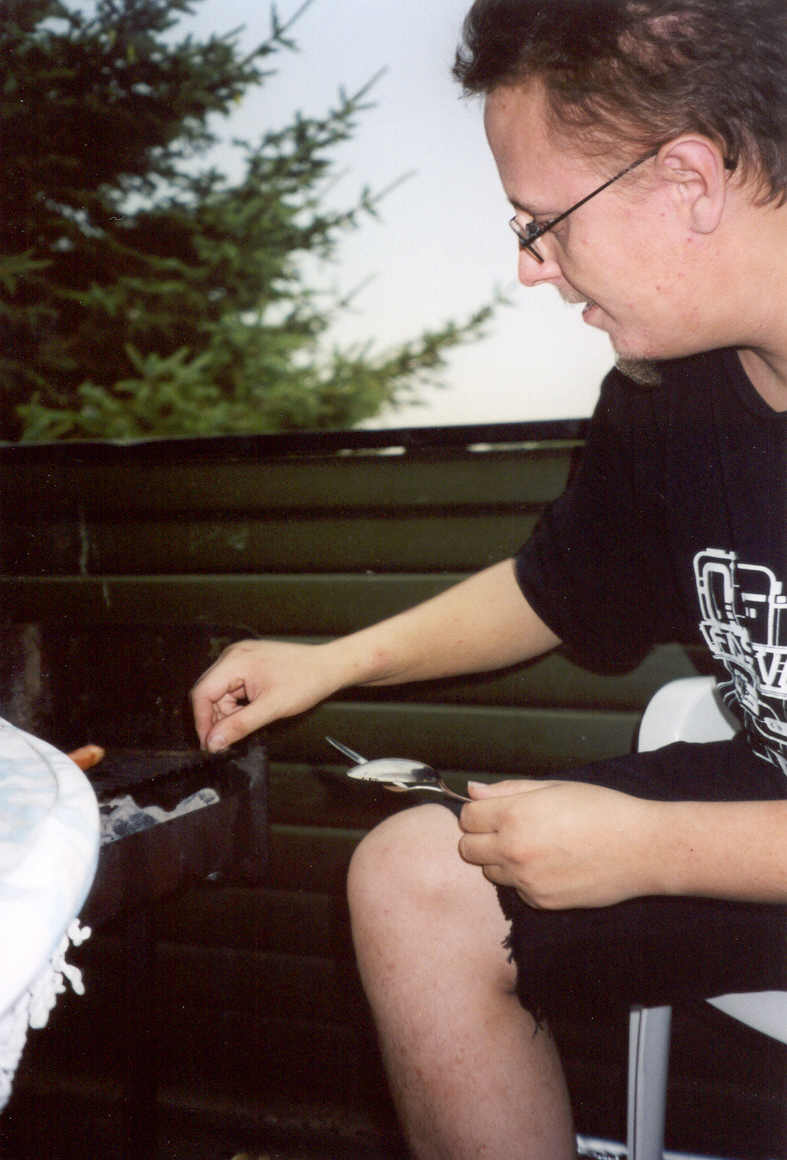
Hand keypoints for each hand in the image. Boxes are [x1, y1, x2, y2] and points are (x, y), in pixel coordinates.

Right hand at [190, 639, 342, 751]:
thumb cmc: (307, 680)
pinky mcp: (248, 664)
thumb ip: (239, 725)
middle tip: (225, 741)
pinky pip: (232, 688)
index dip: (202, 721)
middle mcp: (233, 656)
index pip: (202, 693)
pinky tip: (251, 712)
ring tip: (247, 723)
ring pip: (219, 692)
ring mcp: (240, 658)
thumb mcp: (272, 708)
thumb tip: (214, 741)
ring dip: (227, 713)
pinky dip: (236, 705)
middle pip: (208, 692)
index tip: (209, 744)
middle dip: (215, 719)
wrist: (329, 666)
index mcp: (235, 661)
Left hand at [458, 778, 661, 908]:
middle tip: (506, 830)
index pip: (467, 818)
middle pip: (468, 849)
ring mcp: (526, 880)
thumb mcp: (554, 788)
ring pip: (489, 872)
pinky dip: (525, 880)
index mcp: (515, 815)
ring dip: (501, 860)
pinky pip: (516, 890)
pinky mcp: (541, 902)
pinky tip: (550, 866)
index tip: (490, 812)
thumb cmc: (603, 810)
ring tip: (534, 847)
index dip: (477, 812)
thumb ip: (508, 790)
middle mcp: (514, 850)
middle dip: (481, 838)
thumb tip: (473, 790)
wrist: (641, 848)